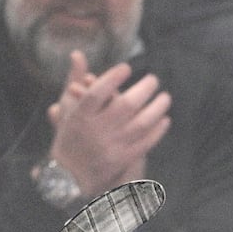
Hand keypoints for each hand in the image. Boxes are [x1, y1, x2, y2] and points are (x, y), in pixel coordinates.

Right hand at [46, 50, 170, 193]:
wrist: (68, 177)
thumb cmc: (69, 138)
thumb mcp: (66, 110)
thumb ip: (75, 82)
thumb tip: (78, 53)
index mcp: (78, 116)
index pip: (96, 93)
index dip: (112, 78)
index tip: (127, 67)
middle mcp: (95, 130)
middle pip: (124, 105)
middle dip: (143, 90)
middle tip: (154, 79)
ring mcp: (111, 146)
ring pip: (140, 123)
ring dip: (156, 108)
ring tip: (165, 97)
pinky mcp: (123, 160)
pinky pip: (145, 142)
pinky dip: (157, 130)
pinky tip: (165, 119)